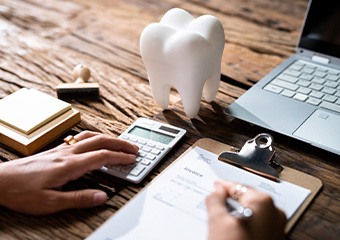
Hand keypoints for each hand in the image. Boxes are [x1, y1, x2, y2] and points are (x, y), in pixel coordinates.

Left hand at [0, 131, 138, 214]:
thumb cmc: (22, 192)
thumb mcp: (51, 202)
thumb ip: (79, 199)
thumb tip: (102, 197)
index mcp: (69, 165)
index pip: (102, 156)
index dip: (120, 157)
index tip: (133, 159)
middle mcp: (67, 153)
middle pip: (100, 141)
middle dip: (120, 143)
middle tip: (134, 147)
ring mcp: (61, 149)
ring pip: (91, 137)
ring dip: (108, 138)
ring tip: (119, 143)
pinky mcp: (56, 151)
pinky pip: (81, 139)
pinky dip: (95, 138)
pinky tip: (95, 142)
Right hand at [206, 180, 285, 239]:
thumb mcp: (217, 221)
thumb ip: (215, 199)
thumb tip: (217, 190)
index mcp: (263, 202)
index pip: (238, 187)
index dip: (223, 186)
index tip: (216, 186)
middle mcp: (275, 213)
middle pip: (246, 199)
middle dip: (231, 201)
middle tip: (216, 203)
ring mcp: (277, 228)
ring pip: (251, 213)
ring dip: (237, 213)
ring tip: (222, 221)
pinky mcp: (274, 239)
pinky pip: (257, 224)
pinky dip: (245, 224)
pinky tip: (233, 232)